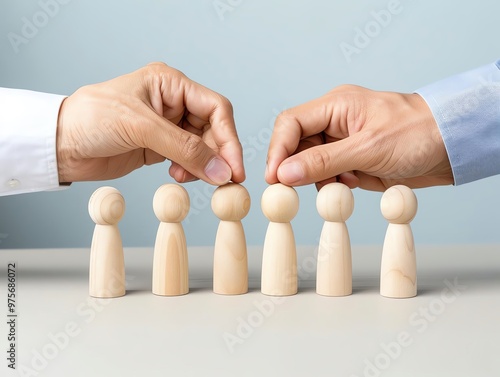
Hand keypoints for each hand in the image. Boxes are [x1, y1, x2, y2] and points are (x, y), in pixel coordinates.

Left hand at [56, 62, 244, 184]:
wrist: (59, 144)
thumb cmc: (91, 120)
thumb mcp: (141, 127)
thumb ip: (184, 149)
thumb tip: (222, 171)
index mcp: (171, 84)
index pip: (216, 108)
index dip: (229, 138)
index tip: (234, 167)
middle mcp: (173, 103)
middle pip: (213, 130)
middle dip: (218, 155)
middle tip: (222, 181)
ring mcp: (166, 127)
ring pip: (202, 147)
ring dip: (203, 165)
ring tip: (188, 177)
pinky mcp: (159, 148)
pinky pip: (187, 160)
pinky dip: (190, 171)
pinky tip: (178, 176)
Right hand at [265, 85, 452, 190]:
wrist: (451, 146)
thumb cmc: (418, 134)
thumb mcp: (368, 148)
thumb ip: (323, 162)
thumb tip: (284, 174)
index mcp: (335, 105)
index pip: (290, 123)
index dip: (277, 150)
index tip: (274, 178)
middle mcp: (334, 122)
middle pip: (296, 145)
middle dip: (295, 168)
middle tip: (295, 192)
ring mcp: (342, 142)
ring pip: (309, 163)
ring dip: (317, 179)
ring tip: (342, 184)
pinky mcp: (351, 160)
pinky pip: (328, 175)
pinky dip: (333, 185)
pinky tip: (353, 184)